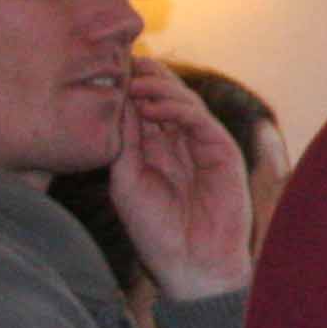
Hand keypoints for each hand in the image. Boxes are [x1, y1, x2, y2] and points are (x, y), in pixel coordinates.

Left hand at [110, 57, 251, 300]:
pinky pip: (201, 119)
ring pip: (184, 100)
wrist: (190, 263)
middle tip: (120, 65)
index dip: (128, 86)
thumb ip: (126, 141)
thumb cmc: (155, 230)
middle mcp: (181, 141)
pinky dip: (178, 107)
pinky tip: (154, 105)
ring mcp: (204, 144)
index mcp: (157, 148)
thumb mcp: (127, 178)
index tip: (103, 71)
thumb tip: (118, 101)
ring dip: (159, 88)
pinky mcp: (223, 151)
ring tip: (134, 84)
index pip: (144, 104)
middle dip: (144, 77)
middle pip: (165, 95)